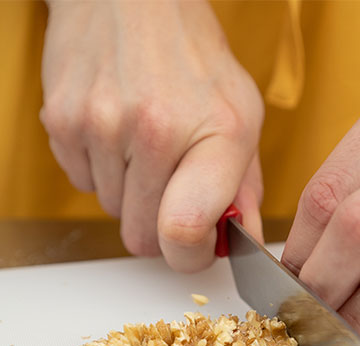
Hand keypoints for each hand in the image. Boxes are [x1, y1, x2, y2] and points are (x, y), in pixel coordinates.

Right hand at [41, 0, 263, 271]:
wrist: (134, 0)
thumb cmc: (196, 61)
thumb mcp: (243, 118)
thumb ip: (245, 188)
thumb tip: (242, 240)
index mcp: (216, 134)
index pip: (184, 231)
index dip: (189, 256)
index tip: (196, 248)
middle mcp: (155, 131)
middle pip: (143, 236)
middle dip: (162, 227)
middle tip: (175, 194)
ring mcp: (102, 125)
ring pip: (113, 211)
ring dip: (132, 195)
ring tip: (148, 148)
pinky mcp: (63, 122)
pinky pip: (83, 184)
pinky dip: (103, 172)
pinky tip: (120, 136)